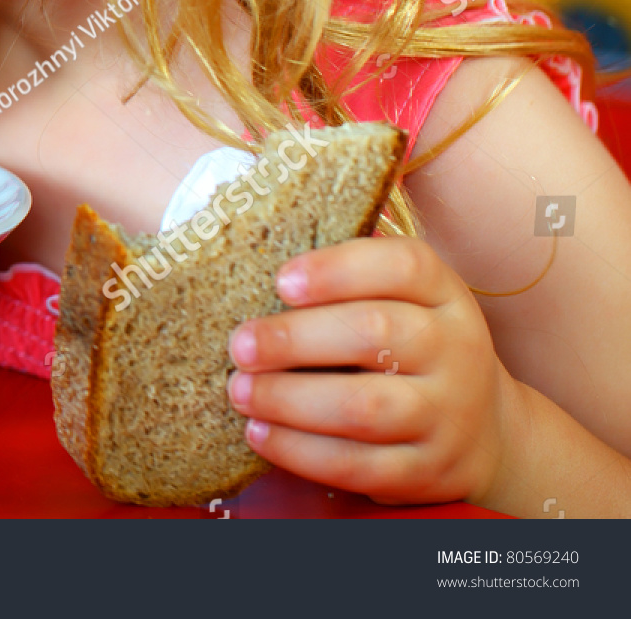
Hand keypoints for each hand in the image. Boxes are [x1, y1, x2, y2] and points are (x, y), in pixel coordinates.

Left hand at [225, 236, 515, 505]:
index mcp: (445, 294)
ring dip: (289, 400)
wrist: (483, 432)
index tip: (280, 281)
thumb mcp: (406, 299)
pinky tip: (260, 433)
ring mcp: (447, 415)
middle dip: (294, 339)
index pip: (405, 266)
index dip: (337, 269)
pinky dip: (301, 451)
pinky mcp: (428, 471)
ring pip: (364, 407)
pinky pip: (359, 465)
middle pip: (374, 334)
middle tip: (240, 344)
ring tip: (240, 390)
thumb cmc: (412, 346)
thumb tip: (258, 251)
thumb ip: (350, 274)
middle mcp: (455, 350)